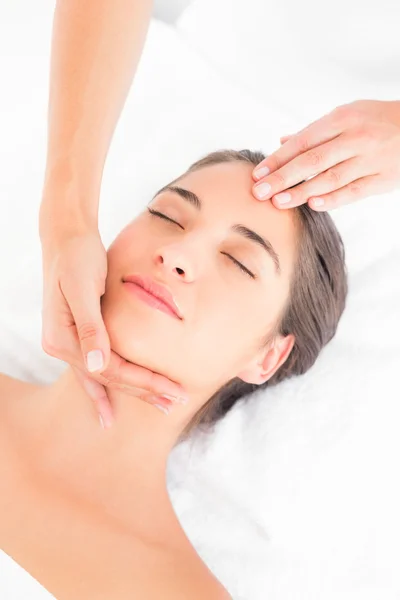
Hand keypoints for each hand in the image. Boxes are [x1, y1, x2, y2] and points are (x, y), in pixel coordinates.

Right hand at [39, 210, 187, 428]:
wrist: (66, 235)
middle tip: (173, 403)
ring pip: (104, 376)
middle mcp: (61, 346)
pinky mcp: (79, 335)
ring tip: (157, 405)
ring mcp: (68, 342)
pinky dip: (108, 384)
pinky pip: (96, 367)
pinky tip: (111, 405)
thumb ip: (90, 327)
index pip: (108, 370)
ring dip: (131, 391)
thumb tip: (96, 365)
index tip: (171, 390)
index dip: (141, 382)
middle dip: (142, 391)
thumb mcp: (83, 288)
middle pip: (108, 377)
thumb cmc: (77, 256)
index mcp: (61, 338)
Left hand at [251, 99, 399, 209]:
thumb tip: (282, 142)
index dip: (278, 159)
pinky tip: (313, 205)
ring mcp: (370, 159)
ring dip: (301, 192)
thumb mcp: (348, 115)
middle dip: (282, 178)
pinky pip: (354, 191)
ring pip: (330, 178)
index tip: (257, 174)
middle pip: (312, 161)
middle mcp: (355, 138)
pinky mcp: (383, 178)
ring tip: (279, 202)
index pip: (303, 142)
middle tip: (259, 192)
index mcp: (343, 118)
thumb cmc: (378, 121)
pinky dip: (333, 199)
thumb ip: (315, 132)